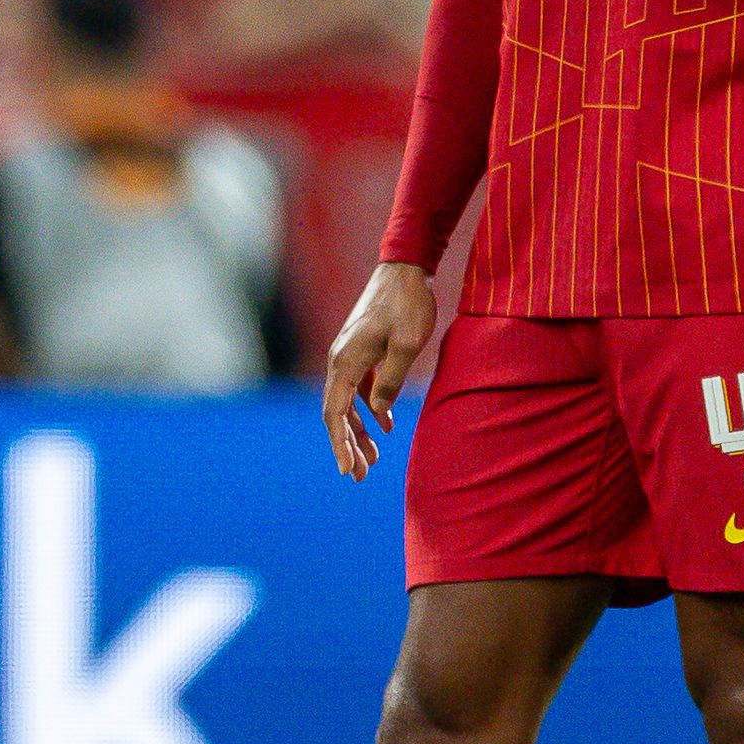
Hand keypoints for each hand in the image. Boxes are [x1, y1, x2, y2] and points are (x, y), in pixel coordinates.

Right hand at [321, 261, 439, 482]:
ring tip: (373, 459)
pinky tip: (385, 426)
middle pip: (337, 412)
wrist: (405, 267)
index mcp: (345, 361)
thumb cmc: (408, 304)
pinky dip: (369, 409)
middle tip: (359, 476)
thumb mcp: (406, 344)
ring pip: (347, 401)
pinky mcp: (361, 349)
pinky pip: (359, 387)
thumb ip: (391, 381)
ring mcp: (349, 354)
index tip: (348, 470)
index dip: (340, 445)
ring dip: (358, 430)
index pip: (335, 413)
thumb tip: (379, 413)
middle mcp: (340, 359)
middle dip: (346, 445)